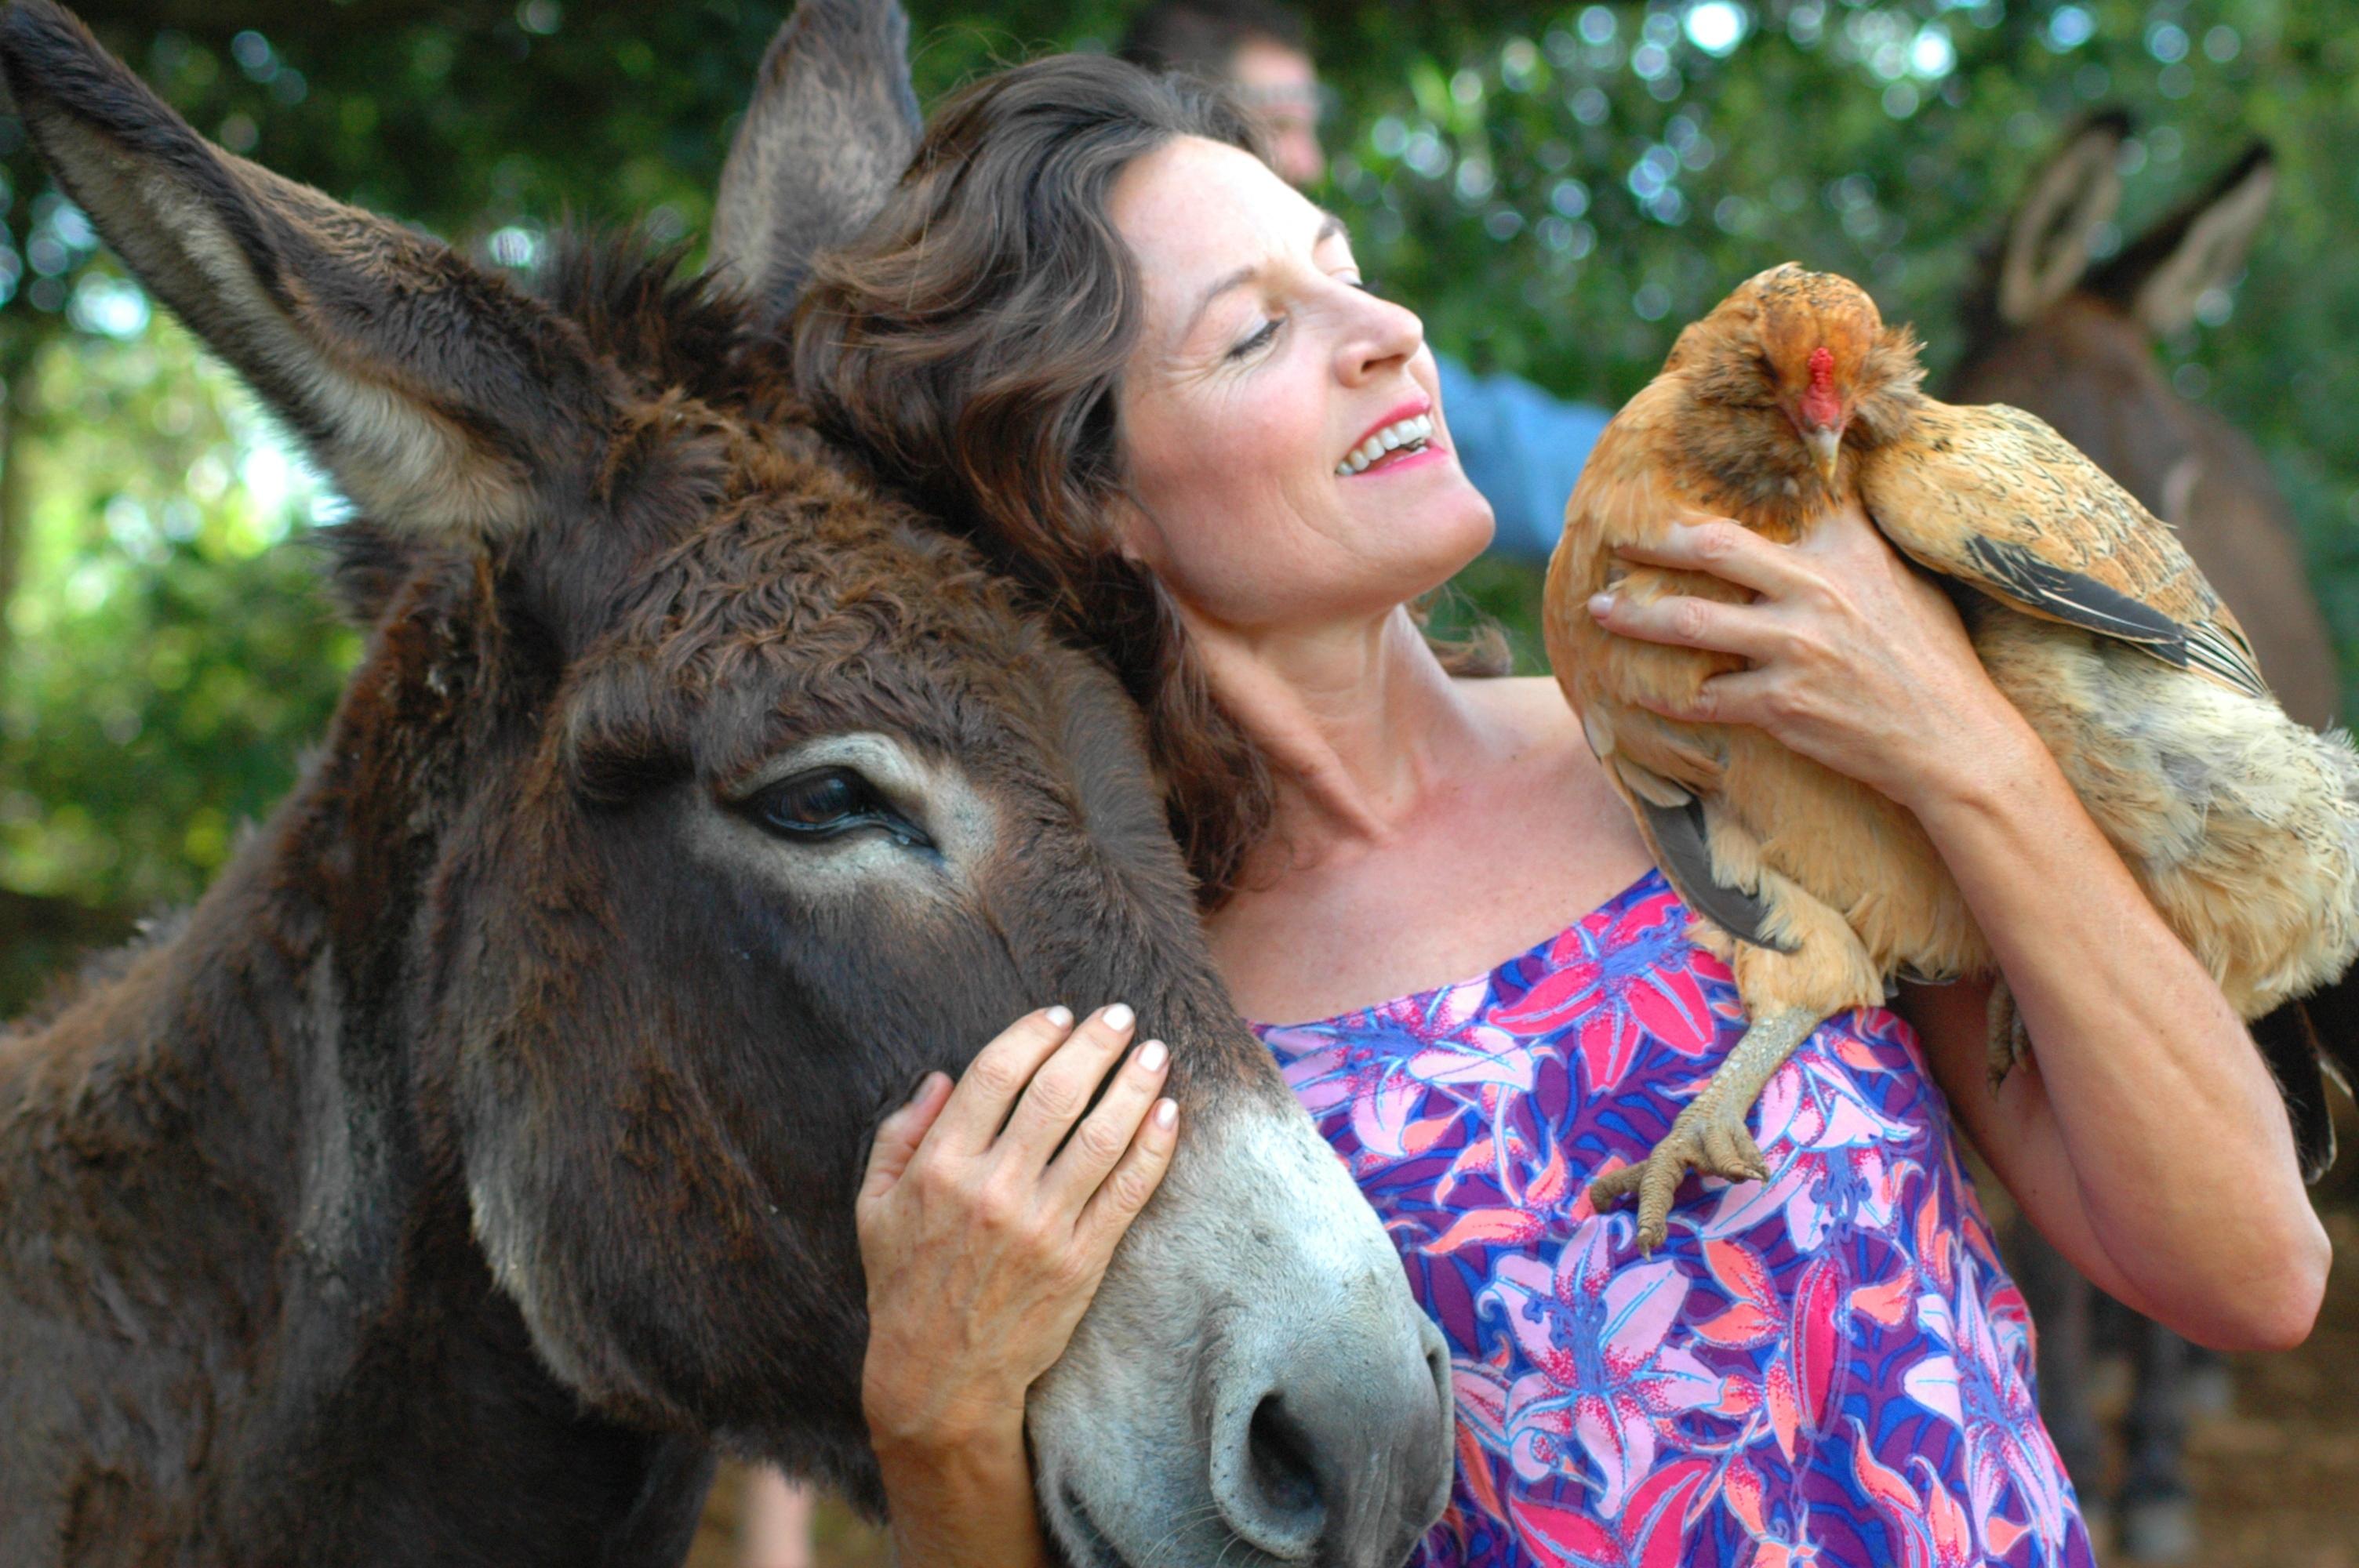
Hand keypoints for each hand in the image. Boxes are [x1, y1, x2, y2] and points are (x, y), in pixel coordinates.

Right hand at [856, 1004, 1177, 1455]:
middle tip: (1120, 1016)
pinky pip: (1126, 1192)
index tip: (1060, 1016)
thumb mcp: (874, 1205)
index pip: (996, 1074)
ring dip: (1135, 1085)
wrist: (941, 1375)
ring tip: (1155, 1052)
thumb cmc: (905, 1283)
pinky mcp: (1080, 1260)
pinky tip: (1169, 1113)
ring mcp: (1041, 1226)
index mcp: (940, 1167)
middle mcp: (992, 1189)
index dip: (1034, 1034)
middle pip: (1057, 1093)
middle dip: (1095, 1045)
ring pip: (1101, 1136)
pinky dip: (1153, 1148)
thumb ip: (901, 1134)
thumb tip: (942, 1077)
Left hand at [1587, 505, 2032, 810]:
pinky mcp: (1780, 704)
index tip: (1672, 495)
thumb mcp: (1904, 580)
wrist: (1955, 742)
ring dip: (1634, 616)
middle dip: (1653, 543)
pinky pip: (1701, 696)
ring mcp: (1794, 648)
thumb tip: (1824, 499)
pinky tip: (1635, 693)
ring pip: (1690, 621)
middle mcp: (1814, 590)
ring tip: (1597, 611)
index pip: (1772, 504)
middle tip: (1616, 542)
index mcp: (1846, 551)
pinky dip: (1662, 696)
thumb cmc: (1933, 660)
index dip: (1720, 499)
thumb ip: (1853, 543)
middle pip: (1712, 549)